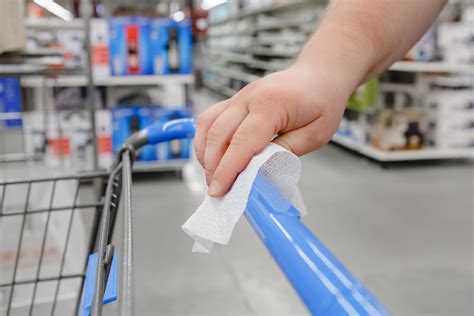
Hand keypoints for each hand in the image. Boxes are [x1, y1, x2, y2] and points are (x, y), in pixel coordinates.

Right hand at [194, 65, 350, 196]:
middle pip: (218, 135)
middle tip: (217, 190)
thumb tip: (258, 170)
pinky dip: (205, 139)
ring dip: (205, 154)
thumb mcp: (315, 134)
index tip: (219, 190)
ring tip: (213, 175)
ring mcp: (239, 96)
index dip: (227, 169)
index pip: (242, 142)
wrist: (318, 75)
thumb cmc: (322, 104)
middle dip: (213, 167)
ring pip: (208, 125)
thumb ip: (285, 152)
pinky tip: (211, 156)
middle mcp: (249, 97)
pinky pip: (209, 118)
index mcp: (271, 105)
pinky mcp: (234, 100)